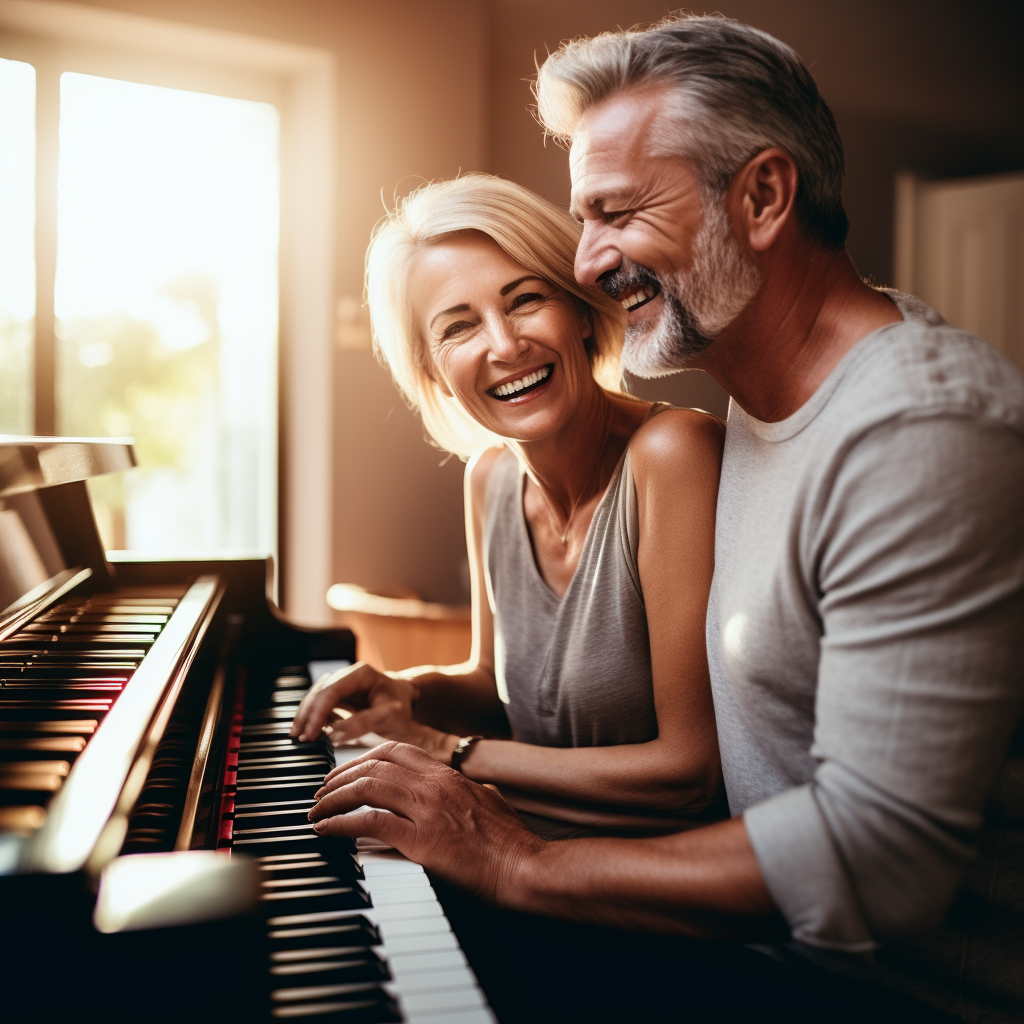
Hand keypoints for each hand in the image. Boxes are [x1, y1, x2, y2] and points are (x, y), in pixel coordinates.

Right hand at [290, 663, 457, 760]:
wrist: (407, 701)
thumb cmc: (401, 707)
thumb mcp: (388, 716)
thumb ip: (363, 723)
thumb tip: (334, 734)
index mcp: (361, 674)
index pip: (331, 690)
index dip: (318, 712)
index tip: (311, 733)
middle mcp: (348, 675)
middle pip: (319, 692)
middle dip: (308, 715)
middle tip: (300, 738)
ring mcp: (343, 683)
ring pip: (316, 697)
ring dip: (307, 717)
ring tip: (302, 737)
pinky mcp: (340, 695)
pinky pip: (321, 704)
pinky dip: (315, 718)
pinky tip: (315, 732)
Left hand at [309, 741, 545, 900]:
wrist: (526, 866)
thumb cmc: (511, 841)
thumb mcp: (490, 800)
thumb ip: (471, 789)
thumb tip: (468, 787)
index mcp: (448, 774)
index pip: (396, 750)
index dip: (364, 757)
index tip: (347, 771)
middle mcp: (434, 784)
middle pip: (374, 764)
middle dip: (340, 775)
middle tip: (322, 791)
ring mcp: (427, 809)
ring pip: (367, 787)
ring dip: (334, 798)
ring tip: (317, 811)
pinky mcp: (421, 840)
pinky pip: (369, 823)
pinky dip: (342, 823)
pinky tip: (327, 829)